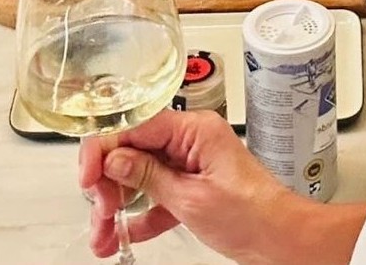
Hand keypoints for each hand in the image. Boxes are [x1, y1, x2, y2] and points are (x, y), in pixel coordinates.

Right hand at [79, 109, 300, 263]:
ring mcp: (190, 163)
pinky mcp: (192, 186)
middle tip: (101, 213)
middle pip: (134, 152)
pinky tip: (122, 236)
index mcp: (193, 129)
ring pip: (141, 177)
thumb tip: (114, 159)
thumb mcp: (190, 198)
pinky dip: (140, 216)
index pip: (136, 127)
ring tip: (103, 236)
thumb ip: (149, 176)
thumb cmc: (249, 212)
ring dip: (119, 206)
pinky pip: (157, 195)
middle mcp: (190, 140)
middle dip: (110, 184)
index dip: (105, 150)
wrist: (278, 237)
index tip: (87, 178)